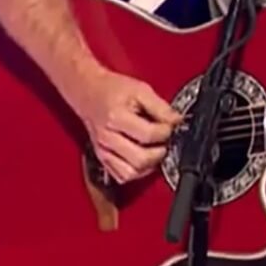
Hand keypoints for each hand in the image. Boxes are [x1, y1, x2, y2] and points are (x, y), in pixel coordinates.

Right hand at [77, 69, 182, 183]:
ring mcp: (103, 151)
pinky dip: (136, 172)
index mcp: (116, 118)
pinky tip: (143, 159)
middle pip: (140, 159)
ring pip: (130, 173)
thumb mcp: (140, 89)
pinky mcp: (102, 159)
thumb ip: (160, 107)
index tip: (170, 126)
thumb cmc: (112, 89)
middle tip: (165, 141)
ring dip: (149, 166)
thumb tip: (177, 121)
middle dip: (160, 152)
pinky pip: (122, 176)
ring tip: (155, 150)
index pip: (148, 135)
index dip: (166, 132)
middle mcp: (107, 138)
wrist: (88, 92)